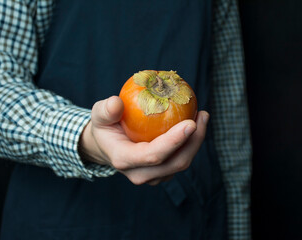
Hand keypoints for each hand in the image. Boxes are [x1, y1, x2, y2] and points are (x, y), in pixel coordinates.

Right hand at [79, 96, 208, 184]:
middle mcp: (140, 173)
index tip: (191, 123)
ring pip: (181, 163)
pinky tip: (195, 124)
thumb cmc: (104, 127)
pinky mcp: (162, 173)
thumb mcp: (99, 115)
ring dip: (196, 142)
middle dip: (194, 141)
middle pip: (175, 163)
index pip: (153, 155)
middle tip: (202, 115)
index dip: (174, 141)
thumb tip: (116, 102)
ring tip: (202, 116)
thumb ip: (106, 110)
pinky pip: (180, 160)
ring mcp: (152, 176)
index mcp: (124, 160)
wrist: (105, 146)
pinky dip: (191, 144)